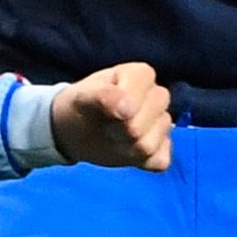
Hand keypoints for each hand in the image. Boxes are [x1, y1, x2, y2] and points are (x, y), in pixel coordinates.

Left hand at [47, 63, 170, 169]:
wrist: (75, 130)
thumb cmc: (80, 106)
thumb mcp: (81, 97)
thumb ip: (102, 95)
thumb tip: (127, 109)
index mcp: (141, 75)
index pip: (140, 93)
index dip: (120, 105)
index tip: (103, 108)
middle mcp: (157, 96)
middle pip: (151, 121)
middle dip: (122, 129)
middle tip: (105, 125)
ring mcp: (162, 123)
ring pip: (151, 144)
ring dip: (126, 147)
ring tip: (112, 136)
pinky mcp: (161, 147)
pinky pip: (160, 160)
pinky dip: (139, 161)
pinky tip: (125, 151)